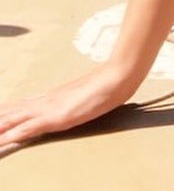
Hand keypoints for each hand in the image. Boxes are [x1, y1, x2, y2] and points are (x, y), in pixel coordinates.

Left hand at [0, 63, 136, 153]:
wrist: (118, 74)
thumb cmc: (108, 82)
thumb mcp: (87, 92)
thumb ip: (73, 98)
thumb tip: (66, 104)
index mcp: (52, 96)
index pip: (20, 106)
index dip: (4, 112)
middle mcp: (46, 100)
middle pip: (11, 112)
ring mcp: (49, 107)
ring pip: (13, 120)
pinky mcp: (56, 117)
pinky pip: (27, 129)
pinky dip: (11, 136)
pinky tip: (1, 142)